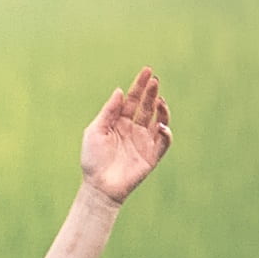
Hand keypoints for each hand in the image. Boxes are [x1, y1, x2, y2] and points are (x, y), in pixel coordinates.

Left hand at [80, 70, 174, 203]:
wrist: (99, 186)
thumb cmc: (93, 159)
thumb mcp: (96, 130)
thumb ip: (108, 111)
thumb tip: (119, 90)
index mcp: (119, 121)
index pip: (132, 100)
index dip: (140, 85)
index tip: (147, 71)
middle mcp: (133, 129)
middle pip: (146, 107)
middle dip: (152, 93)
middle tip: (155, 81)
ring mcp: (144, 141)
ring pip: (158, 121)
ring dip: (161, 110)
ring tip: (159, 100)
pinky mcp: (152, 156)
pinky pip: (163, 142)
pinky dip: (165, 133)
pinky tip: (160, 125)